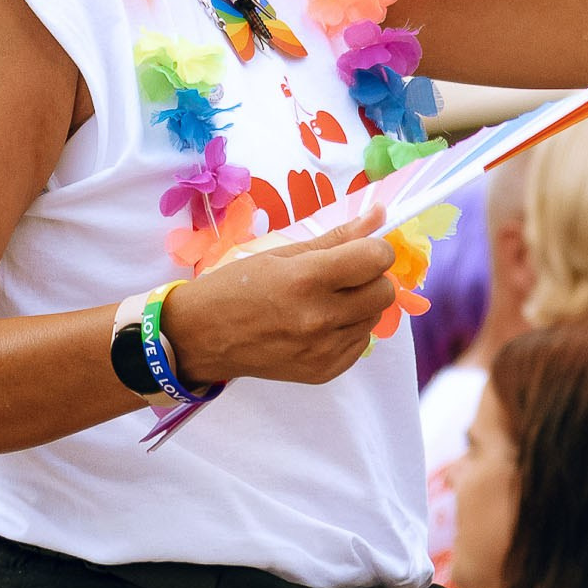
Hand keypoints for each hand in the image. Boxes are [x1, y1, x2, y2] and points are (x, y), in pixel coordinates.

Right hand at [160, 215, 398, 386]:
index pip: (376, 258)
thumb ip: (336, 237)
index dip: (374, 249)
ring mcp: (323, 350)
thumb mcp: (281, 252)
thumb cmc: (236, 286)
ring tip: (325, 300)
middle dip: (371, 277)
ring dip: (360, 305)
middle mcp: (320, 318)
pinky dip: (348, 330)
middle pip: (384, 291)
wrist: (202, 337)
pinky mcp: (323, 372)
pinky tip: (320, 324)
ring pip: (375, 318)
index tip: (358, 251)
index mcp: (307, 279)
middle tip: (342, 275)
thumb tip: (380, 215)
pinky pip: (360, 343)